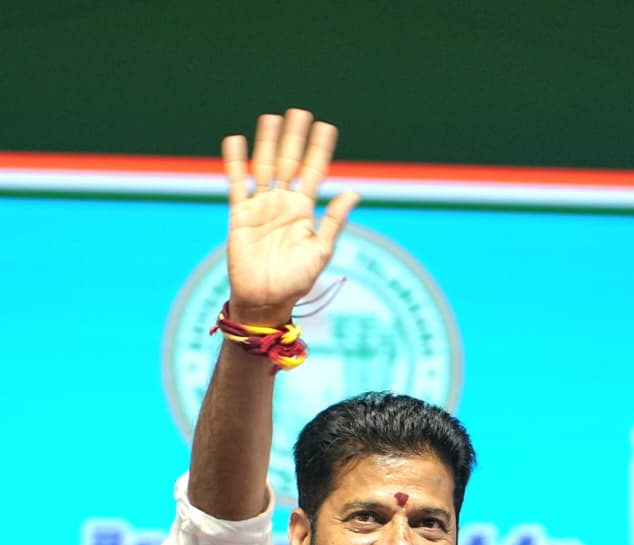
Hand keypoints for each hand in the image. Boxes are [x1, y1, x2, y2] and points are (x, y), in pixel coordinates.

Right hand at [223, 108, 357, 324]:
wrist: (265, 300)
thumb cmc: (296, 281)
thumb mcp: (321, 250)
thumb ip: (334, 220)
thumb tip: (354, 192)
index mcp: (304, 211)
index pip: (313, 172)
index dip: (319, 149)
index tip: (326, 126)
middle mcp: (283, 204)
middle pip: (289, 162)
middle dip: (294, 138)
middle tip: (299, 112)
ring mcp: (261, 207)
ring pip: (264, 166)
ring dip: (268, 142)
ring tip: (271, 118)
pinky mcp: (240, 214)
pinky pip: (237, 183)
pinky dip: (235, 162)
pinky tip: (236, 140)